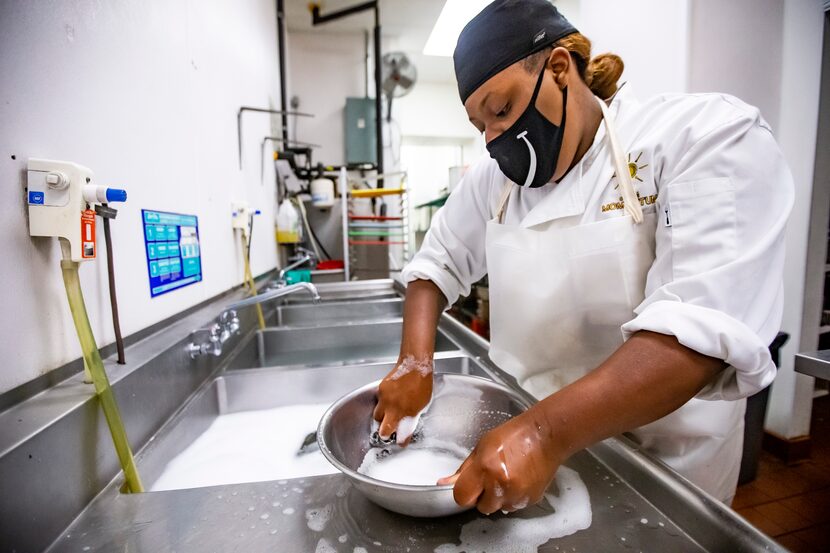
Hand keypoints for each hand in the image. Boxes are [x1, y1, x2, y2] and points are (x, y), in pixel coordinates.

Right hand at [372, 355, 432, 443]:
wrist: (415, 366)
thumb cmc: (422, 384)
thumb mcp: (422, 405)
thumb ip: (412, 416)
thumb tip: (407, 426)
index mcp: (406, 413)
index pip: (401, 436)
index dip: (401, 441)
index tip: (401, 442)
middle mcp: (393, 408)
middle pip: (382, 430)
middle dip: (385, 432)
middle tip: (390, 431)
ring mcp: (385, 399)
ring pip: (377, 415)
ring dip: (382, 416)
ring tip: (390, 411)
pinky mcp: (380, 390)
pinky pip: (378, 401)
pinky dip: (383, 402)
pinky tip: (391, 397)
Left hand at [438, 406, 560, 514]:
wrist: (546, 436)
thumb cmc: (514, 435)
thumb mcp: (482, 446)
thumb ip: (464, 469)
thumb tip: (443, 483)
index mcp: (485, 468)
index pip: (462, 497)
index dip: (464, 491)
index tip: (468, 485)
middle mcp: (500, 485)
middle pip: (480, 507)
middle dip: (482, 495)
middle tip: (491, 477)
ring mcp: (517, 495)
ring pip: (498, 508)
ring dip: (498, 497)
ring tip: (507, 475)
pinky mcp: (530, 500)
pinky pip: (514, 506)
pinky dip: (513, 497)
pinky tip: (519, 479)